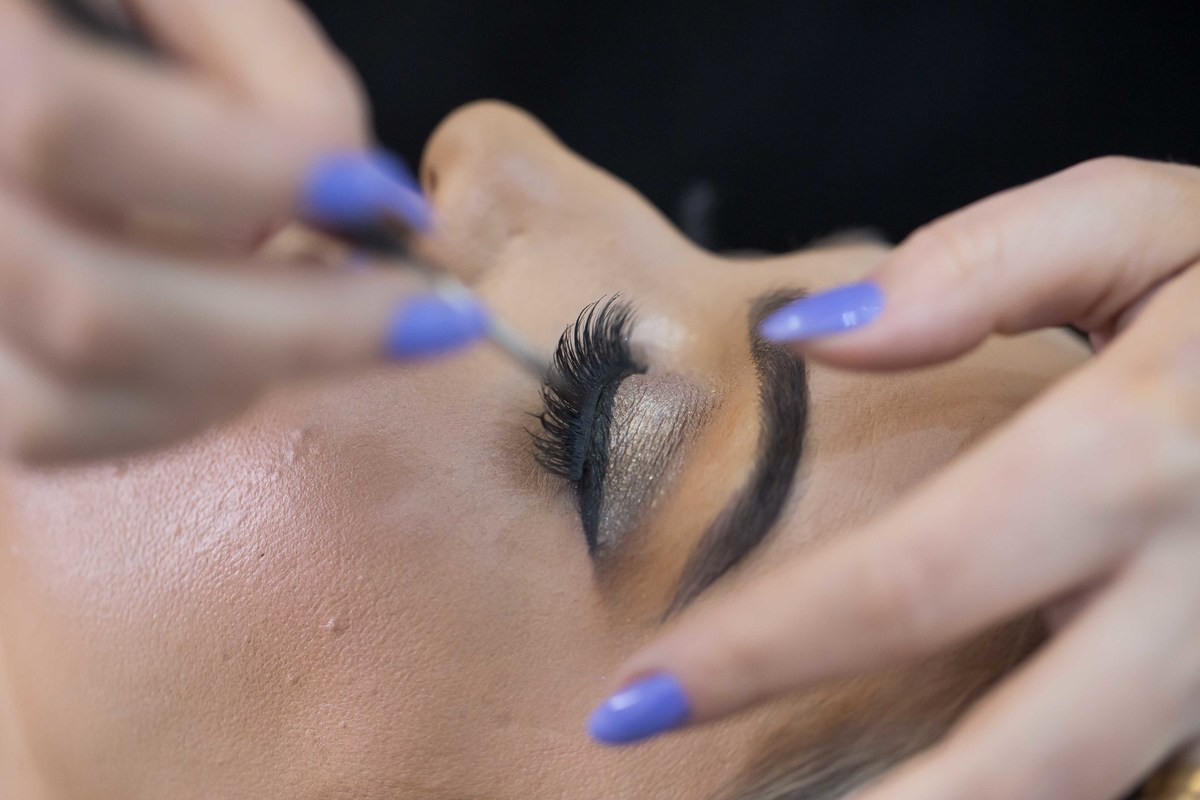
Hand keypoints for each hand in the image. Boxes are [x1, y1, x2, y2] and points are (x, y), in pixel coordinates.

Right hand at [0, 0, 486, 461]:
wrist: (11, 52)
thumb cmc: (66, 8)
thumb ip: (242, 42)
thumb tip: (345, 178)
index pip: (56, 121)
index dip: (244, 168)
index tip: (383, 191)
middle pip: (86, 311)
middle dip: (296, 327)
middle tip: (428, 313)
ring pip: (54, 410)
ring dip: (235, 378)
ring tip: (340, 323)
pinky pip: (48, 429)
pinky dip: (173, 408)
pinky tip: (249, 351)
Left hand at [593, 156, 1199, 799]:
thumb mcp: (1149, 225)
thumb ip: (982, 265)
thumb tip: (812, 334)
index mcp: (1135, 459)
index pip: (912, 583)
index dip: (765, 654)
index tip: (640, 698)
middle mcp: (1193, 592)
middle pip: (1013, 758)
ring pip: (1081, 795)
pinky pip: (1130, 779)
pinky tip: (929, 790)